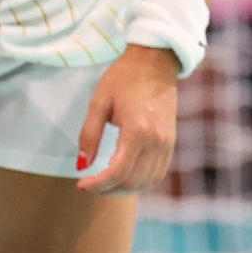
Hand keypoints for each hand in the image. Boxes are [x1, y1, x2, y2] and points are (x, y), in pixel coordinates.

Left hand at [74, 46, 179, 194]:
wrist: (156, 62)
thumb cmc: (124, 78)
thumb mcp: (99, 102)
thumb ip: (89, 135)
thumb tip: (82, 165)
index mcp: (137, 130)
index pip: (117, 172)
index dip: (97, 185)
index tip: (80, 184)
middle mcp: (156, 141)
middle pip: (131, 181)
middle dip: (107, 190)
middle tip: (89, 185)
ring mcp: (166, 144)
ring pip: (146, 182)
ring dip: (123, 190)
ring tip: (105, 184)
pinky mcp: (171, 143)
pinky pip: (157, 174)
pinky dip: (140, 183)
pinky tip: (125, 178)